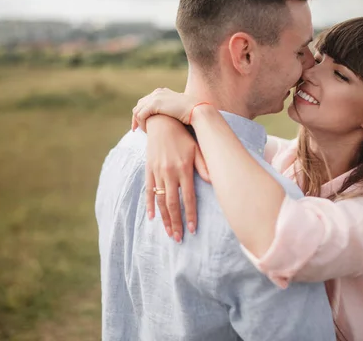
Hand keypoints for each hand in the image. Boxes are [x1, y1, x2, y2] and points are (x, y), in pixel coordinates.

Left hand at [132, 88, 198, 131]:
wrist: (196, 110)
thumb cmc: (192, 113)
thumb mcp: (178, 109)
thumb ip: (170, 110)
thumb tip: (169, 117)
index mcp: (162, 92)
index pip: (145, 101)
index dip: (141, 113)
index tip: (142, 124)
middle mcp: (157, 92)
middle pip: (139, 105)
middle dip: (136, 118)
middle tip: (137, 130)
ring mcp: (155, 97)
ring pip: (137, 111)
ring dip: (138, 122)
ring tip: (145, 131)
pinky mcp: (154, 104)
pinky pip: (140, 115)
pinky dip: (141, 124)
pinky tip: (147, 130)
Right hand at [143, 116, 209, 242]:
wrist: (161, 122)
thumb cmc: (183, 136)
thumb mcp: (197, 148)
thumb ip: (204, 165)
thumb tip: (214, 180)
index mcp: (183, 169)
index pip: (188, 197)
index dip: (190, 215)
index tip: (192, 230)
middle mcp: (169, 172)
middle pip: (172, 203)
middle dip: (176, 223)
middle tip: (178, 239)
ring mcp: (157, 172)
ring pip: (160, 200)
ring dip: (164, 218)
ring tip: (168, 233)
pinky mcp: (149, 170)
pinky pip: (148, 190)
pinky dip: (150, 205)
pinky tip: (152, 217)